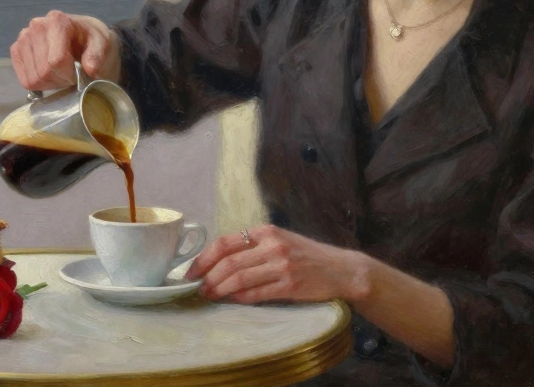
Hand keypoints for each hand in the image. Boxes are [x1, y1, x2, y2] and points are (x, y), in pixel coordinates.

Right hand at [10, 10, 120, 90]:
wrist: (84, 38)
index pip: (56, 60)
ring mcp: (23, 38)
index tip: (79, 72)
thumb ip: (97, 55)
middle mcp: (36, 25)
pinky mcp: (16, 50)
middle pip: (44, 71)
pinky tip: (50, 74)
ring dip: (50, 82)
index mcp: (57, 20)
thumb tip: (89, 69)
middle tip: (71, 74)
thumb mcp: (103, 44)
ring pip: (33, 78)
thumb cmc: (93, 41)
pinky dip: (39, 83)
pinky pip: (24, 80)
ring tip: (61, 72)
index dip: (69, 74)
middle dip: (61, 79)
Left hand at [184, 225, 369, 304]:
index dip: (204, 258)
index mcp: (266, 231)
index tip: (191, 272)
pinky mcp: (290, 285)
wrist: (342, 269)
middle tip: (197, 289)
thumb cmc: (308, 257)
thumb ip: (254, 248)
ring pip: (239, 278)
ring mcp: (282, 265)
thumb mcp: (281, 241)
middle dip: (208, 277)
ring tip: (209, 296)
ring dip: (219, 289)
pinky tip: (232, 301)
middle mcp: (272, 245)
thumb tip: (219, 264)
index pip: (225, 242)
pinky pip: (257, 294)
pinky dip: (240, 298)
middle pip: (228, 262)